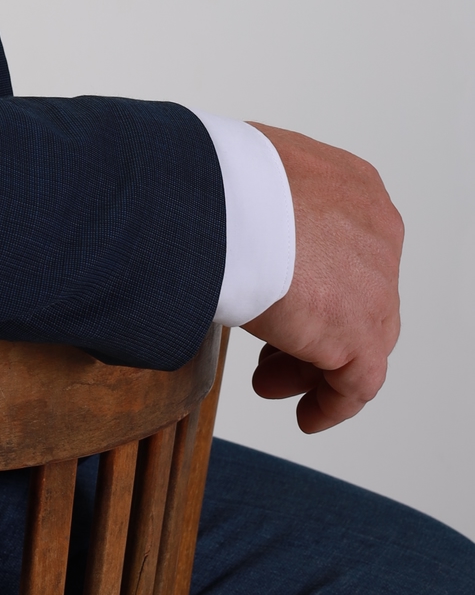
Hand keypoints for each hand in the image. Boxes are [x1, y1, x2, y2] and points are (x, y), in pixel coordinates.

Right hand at [243, 124, 402, 432]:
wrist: (222, 201)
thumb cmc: (218, 179)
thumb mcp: (245, 179)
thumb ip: (258, 206)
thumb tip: (223, 226)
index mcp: (354, 188)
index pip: (345, 248)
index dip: (314, 282)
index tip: (283, 303)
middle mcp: (377, 234)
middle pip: (352, 297)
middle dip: (311, 326)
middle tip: (271, 349)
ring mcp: (376, 285)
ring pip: (356, 339)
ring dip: (311, 364)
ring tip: (269, 381)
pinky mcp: (361, 332)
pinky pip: (357, 382)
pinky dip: (332, 402)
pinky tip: (307, 416)